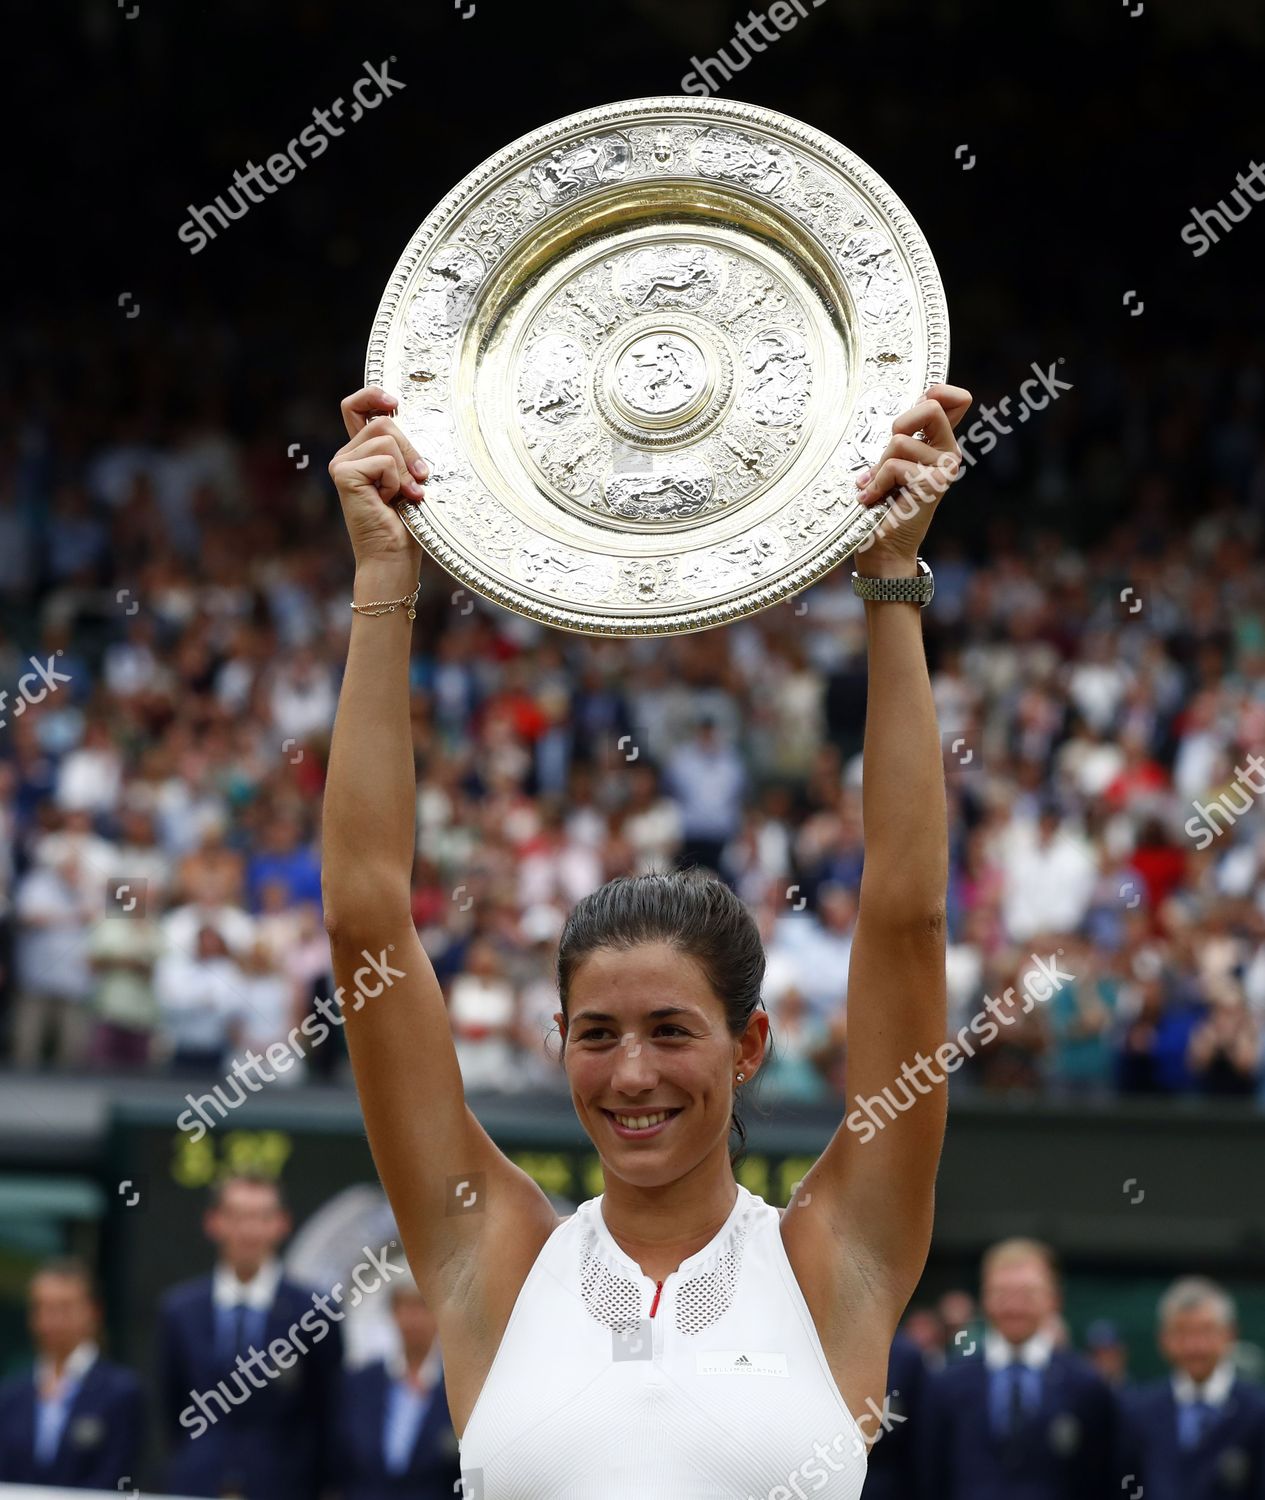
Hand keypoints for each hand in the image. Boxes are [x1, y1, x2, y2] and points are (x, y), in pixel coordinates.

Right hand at [328, 387, 429, 570]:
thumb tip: (411, 421)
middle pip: (383, 422)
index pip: (356, 407)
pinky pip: (385, 460)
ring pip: (387, 438)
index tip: (394, 401)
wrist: (393, 557)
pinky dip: (397, 481)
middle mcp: (346, 455)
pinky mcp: (343, 473)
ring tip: (404, 495)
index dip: (373, 395)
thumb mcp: (409, 478)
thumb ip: (404, 451)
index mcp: (360, 453)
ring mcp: (341, 463)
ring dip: (406, 469)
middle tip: (420, 480)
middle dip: (411, 449)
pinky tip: (390, 502)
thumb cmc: (405, 524)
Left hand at [853, 383, 972, 573]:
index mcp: (940, 443)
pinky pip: (893, 467)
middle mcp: (949, 453)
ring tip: (878, 487)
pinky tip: (872, 499)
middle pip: (930, 406)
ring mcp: (944, 469)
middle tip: (888, 455)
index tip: (914, 408)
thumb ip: (900, 437)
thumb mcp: (889, 461)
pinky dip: (875, 484)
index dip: (936, 391)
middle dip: (899, 425)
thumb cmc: (883, 504)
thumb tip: (902, 413)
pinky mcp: (932, 485)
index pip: (958, 399)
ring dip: (879, 465)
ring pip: (900, 441)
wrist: (883, 548)